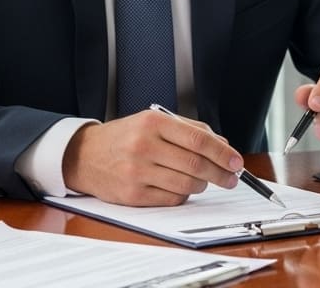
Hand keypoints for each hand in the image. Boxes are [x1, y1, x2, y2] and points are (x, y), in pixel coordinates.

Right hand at [62, 110, 241, 205]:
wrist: (84, 155)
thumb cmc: (125, 137)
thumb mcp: (154, 121)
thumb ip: (189, 130)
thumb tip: (223, 146)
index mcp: (153, 123)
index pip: (198, 139)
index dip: (222, 152)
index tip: (236, 161)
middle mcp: (144, 146)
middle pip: (196, 164)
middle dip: (220, 173)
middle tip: (231, 177)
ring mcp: (137, 172)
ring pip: (186, 184)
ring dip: (203, 184)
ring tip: (205, 180)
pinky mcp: (132, 195)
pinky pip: (171, 198)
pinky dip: (184, 194)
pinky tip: (182, 187)